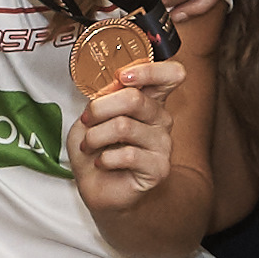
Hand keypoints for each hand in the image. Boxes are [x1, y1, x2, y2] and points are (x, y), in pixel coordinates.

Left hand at [71, 57, 180, 215]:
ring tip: (89, 146)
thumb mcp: (92, 116)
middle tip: (87, 121)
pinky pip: (127, 155)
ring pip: (123, 126)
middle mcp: (160, 118)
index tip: (122, 77)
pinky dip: (104, 158)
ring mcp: (163, 144)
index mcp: (149, 100)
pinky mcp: (159, 168)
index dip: (149, 70)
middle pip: (134, 98)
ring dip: (95, 137)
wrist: (96, 187)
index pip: (171, 74)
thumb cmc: (95, 149)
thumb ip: (104, 97)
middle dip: (99, 109)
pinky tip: (101, 163)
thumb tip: (112, 86)